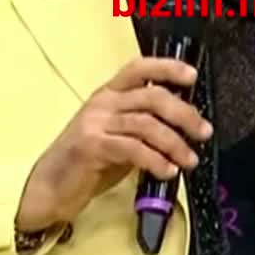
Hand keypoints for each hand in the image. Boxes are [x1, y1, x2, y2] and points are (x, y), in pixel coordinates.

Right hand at [15, 58, 212, 230]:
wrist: (50, 187)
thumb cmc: (88, 162)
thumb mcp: (118, 135)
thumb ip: (143, 125)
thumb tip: (184, 124)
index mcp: (109, 95)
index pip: (139, 68)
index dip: (167, 67)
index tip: (191, 75)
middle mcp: (102, 103)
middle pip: (152, 97)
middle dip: (184, 114)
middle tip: (203, 132)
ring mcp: (95, 123)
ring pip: (146, 124)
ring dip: (174, 143)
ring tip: (189, 160)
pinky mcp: (91, 147)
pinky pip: (133, 149)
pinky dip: (156, 160)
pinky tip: (168, 171)